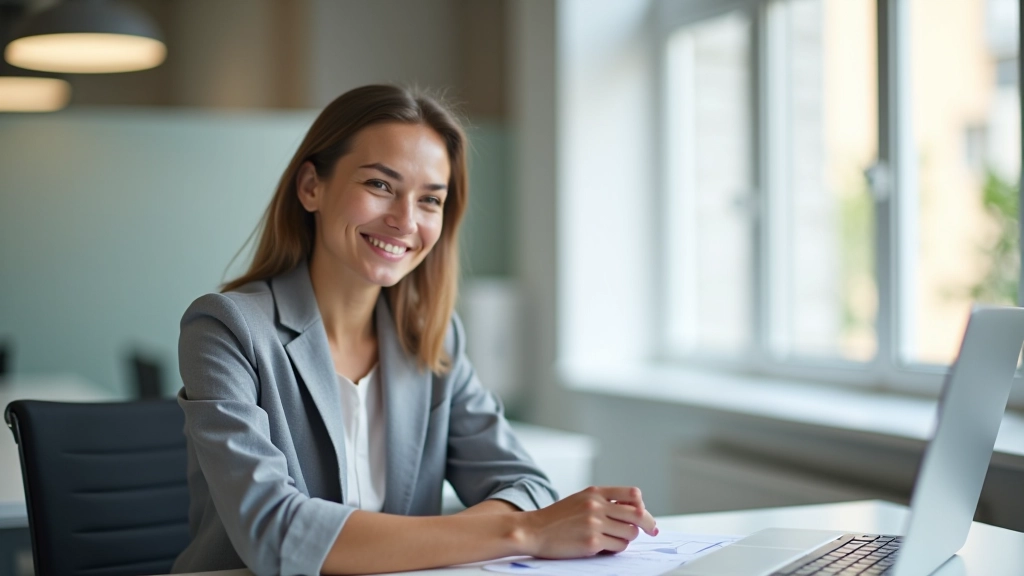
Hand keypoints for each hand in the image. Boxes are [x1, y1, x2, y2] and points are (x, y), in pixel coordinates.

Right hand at [517, 486, 657, 558]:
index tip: (645, 516)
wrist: (534, 530)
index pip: (632, 494)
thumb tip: (634, 510)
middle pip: (637, 514)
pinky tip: (604, 546)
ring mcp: (595, 524)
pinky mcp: (592, 542)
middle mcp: (596, 506)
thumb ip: (604, 501)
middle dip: (647, 524)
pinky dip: (616, 548)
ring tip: (614, 539)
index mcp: (594, 493)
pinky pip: (618, 547)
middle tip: (651, 530)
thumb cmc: (557, 518)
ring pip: (630, 533)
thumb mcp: (580, 500)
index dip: (642, 506)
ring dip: (626, 538)